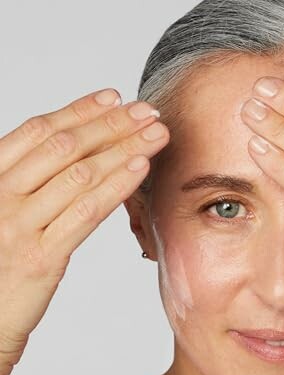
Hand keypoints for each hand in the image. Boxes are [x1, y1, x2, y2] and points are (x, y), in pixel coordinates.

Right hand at [0, 89, 168, 374]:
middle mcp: (1, 195)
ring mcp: (20, 224)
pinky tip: (140, 167)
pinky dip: (116, 184)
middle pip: (64, 146)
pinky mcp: (42, 256)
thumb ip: (32, 186)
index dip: (79, 110)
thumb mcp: (4, 216)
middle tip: (148, 112)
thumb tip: (76, 160)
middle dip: (112, 124)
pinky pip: (86, 211)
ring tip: (156, 133)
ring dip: (124, 148)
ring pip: (79, 173)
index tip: (114, 98)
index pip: (38, 131)